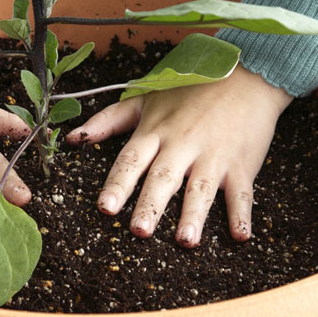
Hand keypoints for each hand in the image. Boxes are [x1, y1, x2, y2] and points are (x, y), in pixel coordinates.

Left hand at [66, 65, 291, 246]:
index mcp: (156, 131)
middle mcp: (183, 144)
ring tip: (185, 240)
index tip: (105, 208)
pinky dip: (242, 214)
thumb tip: (72, 139)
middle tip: (139, 231)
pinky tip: (240, 236)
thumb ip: (108, 120)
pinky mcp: (242, 164)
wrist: (245, 76)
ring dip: (193, 214)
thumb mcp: (146, 99)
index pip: (132, 160)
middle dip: (151, 204)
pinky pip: (242, 192)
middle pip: (164, 178)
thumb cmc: (191, 91)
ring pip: (201, 188)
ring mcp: (214, 155)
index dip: (118, 184)